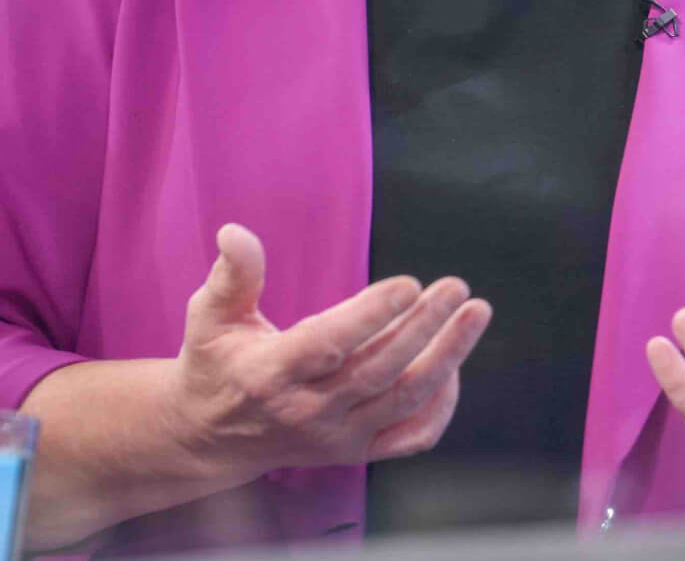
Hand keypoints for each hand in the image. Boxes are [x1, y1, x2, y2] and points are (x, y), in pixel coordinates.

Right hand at [169, 223, 491, 475]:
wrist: (209, 438)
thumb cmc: (215, 364)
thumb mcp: (210, 316)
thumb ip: (232, 275)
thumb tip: (236, 232)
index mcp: (270, 373)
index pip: (328, 344)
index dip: (370, 315)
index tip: (410, 284)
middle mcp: (306, 410)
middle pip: (378, 370)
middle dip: (424, 327)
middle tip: (456, 286)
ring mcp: (336, 437)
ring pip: (404, 400)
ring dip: (447, 357)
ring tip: (475, 313)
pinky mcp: (355, 452)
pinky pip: (413, 436)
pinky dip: (441, 404)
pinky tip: (453, 364)